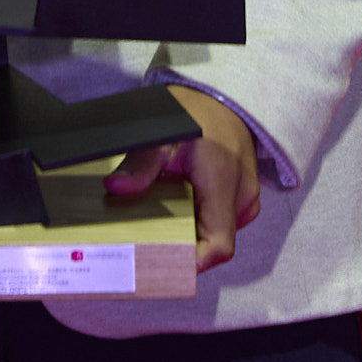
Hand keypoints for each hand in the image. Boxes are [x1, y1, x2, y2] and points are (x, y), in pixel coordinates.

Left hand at [105, 84, 261, 271]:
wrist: (222, 96)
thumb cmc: (195, 111)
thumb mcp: (161, 134)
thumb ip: (140, 164)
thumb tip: (116, 188)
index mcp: (223, 182)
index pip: (219, 245)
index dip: (194, 263)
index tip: (165, 265)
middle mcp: (241, 196)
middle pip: (214, 242)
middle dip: (183, 246)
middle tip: (147, 242)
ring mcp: (245, 197)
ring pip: (217, 232)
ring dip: (191, 231)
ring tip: (159, 220)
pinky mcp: (242, 196)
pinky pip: (220, 219)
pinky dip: (199, 218)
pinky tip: (177, 207)